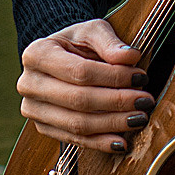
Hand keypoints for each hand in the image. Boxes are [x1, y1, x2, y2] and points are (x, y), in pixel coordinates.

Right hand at [17, 19, 153, 153]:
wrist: (60, 57)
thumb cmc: (77, 43)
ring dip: (112, 124)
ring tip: (139, 118)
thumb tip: (130, 57)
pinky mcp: (43, 127)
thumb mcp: (92, 31)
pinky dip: (99, 143)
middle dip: (116, 102)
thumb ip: (110, 42)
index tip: (141, 77)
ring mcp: (33, 109)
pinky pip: (74, 139)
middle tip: (145, 101)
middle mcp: (29, 84)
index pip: (80, 71)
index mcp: (36, 54)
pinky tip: (121, 142)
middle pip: (78, 100)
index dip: (113, 77)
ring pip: (77, 124)